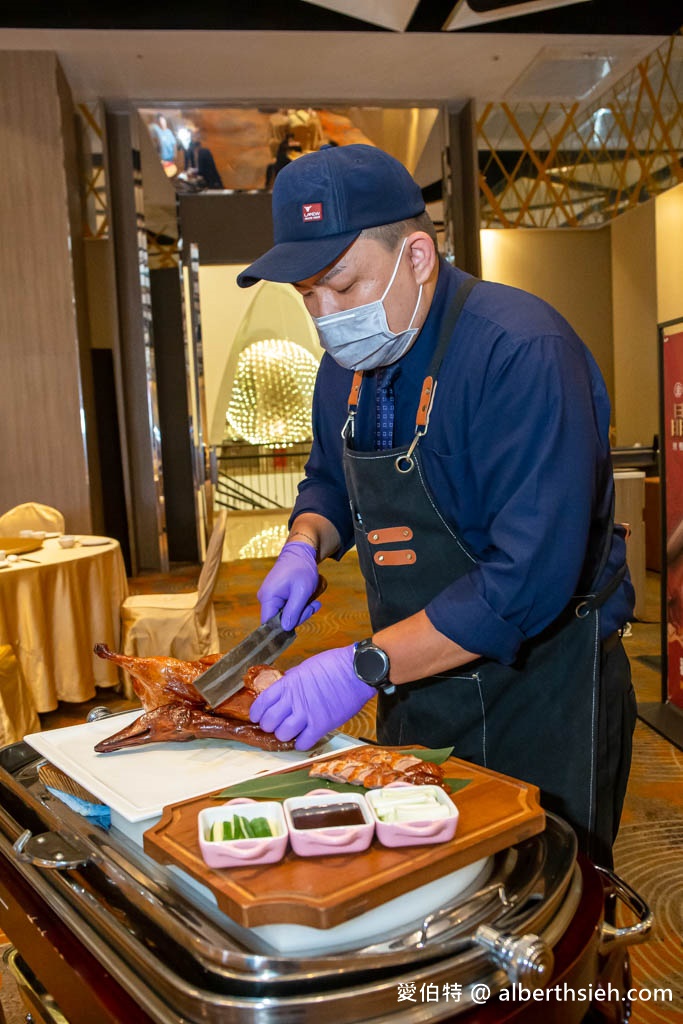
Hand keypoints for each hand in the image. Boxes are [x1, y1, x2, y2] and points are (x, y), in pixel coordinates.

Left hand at [249, 645, 374, 749]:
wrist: (356, 671)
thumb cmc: (335, 665)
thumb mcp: (306, 667)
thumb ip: (293, 680)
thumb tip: (286, 688)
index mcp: (288, 684)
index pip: (262, 703)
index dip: (257, 713)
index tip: (258, 717)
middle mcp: (294, 700)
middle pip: (269, 722)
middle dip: (270, 725)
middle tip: (276, 725)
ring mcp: (307, 714)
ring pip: (282, 734)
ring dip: (284, 735)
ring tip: (290, 732)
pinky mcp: (321, 725)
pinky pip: (303, 743)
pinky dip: (301, 743)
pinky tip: (305, 737)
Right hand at [257, 541, 320, 629]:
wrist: (301, 552)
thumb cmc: (301, 569)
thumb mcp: (301, 592)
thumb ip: (293, 612)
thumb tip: (285, 628)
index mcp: (268, 597)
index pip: (270, 623)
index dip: (284, 627)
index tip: (302, 618)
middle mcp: (266, 598)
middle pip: (280, 620)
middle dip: (299, 615)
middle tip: (314, 605)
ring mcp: (271, 596)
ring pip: (286, 614)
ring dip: (302, 609)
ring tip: (313, 599)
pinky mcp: (277, 595)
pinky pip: (288, 607)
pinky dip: (299, 604)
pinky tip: (308, 597)